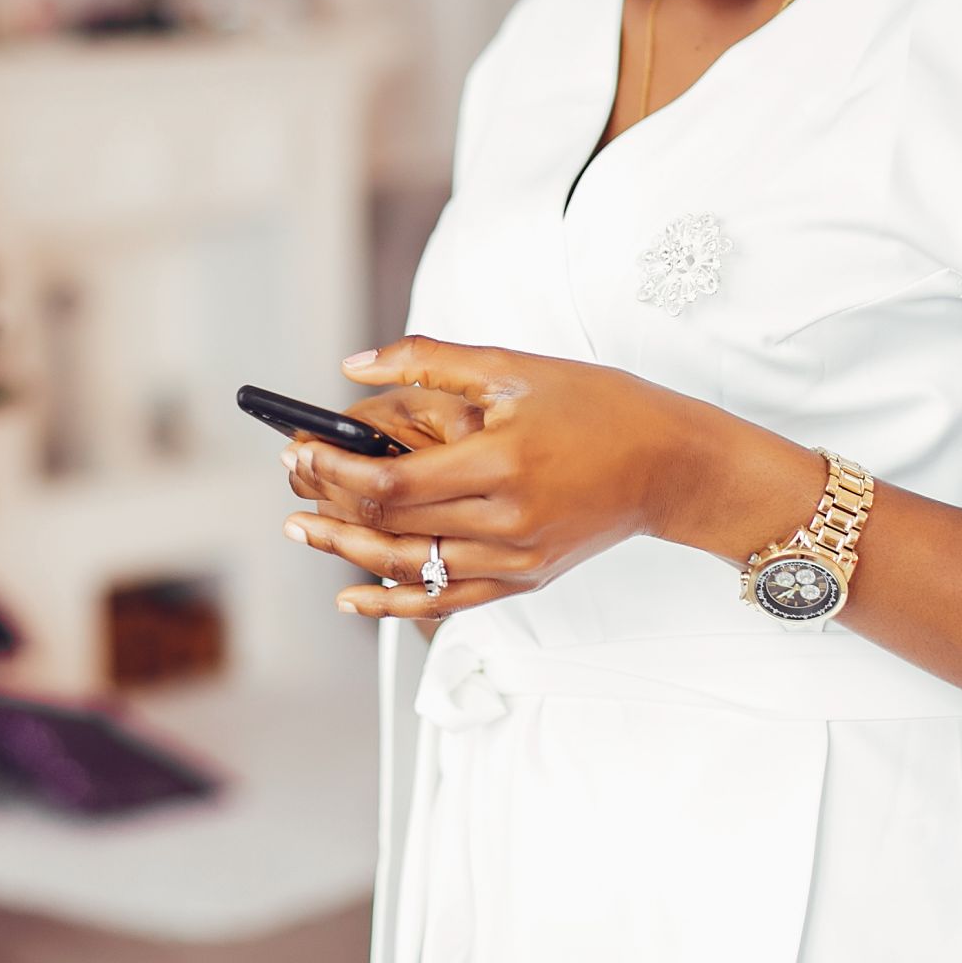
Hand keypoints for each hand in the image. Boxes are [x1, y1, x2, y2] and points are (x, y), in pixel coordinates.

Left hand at [278, 335, 740, 617]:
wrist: (670, 464)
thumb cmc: (597, 405)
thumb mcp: (513, 367)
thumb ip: (428, 360)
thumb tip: (352, 367)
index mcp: (500, 461)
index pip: (392, 481)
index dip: (334, 470)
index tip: (300, 450)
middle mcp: (505, 520)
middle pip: (392, 527)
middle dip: (330, 504)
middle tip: (292, 483)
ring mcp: (515, 558)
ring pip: (410, 569)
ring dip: (348, 552)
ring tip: (305, 530)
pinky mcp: (523, 578)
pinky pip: (444, 601)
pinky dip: (393, 602)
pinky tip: (352, 596)